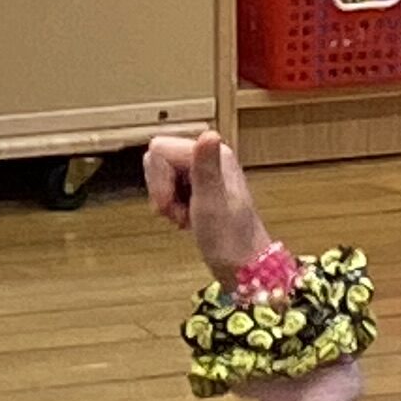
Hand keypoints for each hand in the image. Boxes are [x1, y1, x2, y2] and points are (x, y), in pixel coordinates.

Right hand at [145, 128, 274, 281]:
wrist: (243, 268)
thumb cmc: (230, 240)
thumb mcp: (212, 202)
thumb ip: (206, 166)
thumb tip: (209, 133)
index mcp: (214, 154)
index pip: (159, 149)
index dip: (157, 179)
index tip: (169, 204)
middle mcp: (209, 157)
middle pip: (158, 160)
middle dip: (160, 190)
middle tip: (177, 213)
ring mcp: (204, 173)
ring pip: (162, 175)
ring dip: (166, 200)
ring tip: (183, 218)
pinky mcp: (199, 188)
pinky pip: (170, 188)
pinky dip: (171, 206)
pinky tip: (185, 220)